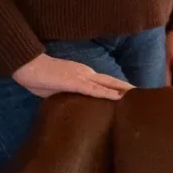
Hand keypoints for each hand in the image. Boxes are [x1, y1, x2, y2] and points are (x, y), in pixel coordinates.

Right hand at [11, 53, 133, 100]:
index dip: (119, 87)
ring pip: (107, 84)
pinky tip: (117, 97)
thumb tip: (77, 105)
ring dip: (122, 90)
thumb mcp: (58, 89)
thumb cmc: (40, 78)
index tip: (132, 94)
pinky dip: (106, 93)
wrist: (28, 67)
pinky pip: (93, 89)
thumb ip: (70, 94)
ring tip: (137, 95)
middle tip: (144, 94)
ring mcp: (82, 77)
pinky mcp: (74, 82)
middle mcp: (87, 74)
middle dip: (127, 88)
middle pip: (112, 81)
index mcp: (83, 75)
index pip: (105, 82)